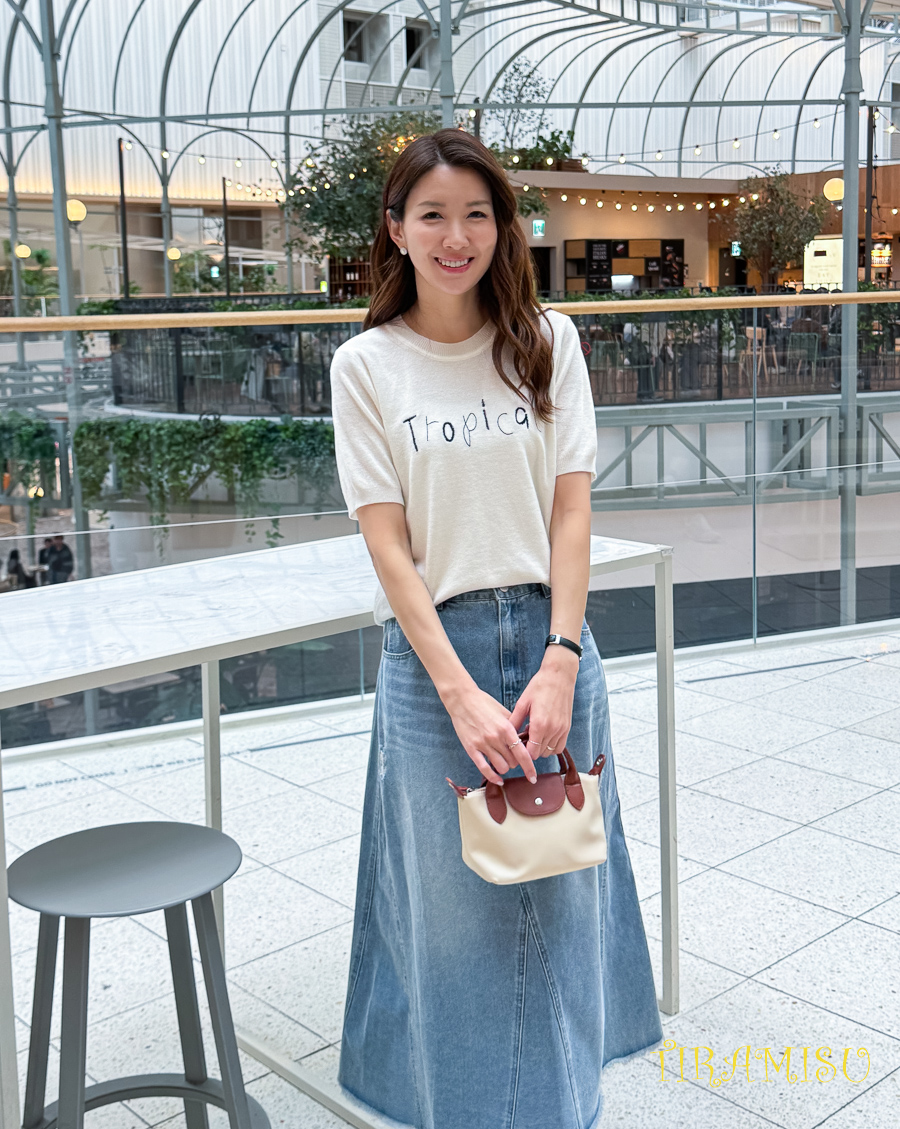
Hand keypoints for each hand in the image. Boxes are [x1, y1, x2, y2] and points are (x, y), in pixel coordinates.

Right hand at [443, 682, 537, 784]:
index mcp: (506, 728)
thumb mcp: (504, 712)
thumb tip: (526, 740)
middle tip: (513, 757)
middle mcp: (496, 738)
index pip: (522, 754)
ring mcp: (483, 744)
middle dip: (515, 762)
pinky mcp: (471, 749)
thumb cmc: (484, 704)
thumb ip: (515, 727)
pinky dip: (493, 777)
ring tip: (503, 760)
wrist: (462, 700)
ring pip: (501, 767)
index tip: (533, 776)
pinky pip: (484, 769)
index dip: (530, 768)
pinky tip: (498, 779)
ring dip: (505, 767)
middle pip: (513, 762)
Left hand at [508, 647, 578, 761]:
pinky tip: (544, 735)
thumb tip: (508, 734)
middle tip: (524, 737)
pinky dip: (551, 746)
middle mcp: (552, 730)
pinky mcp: (567, 727)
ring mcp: (562, 729)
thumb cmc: (539, 686)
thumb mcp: (523, 702)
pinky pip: (560, 746)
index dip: (523, 752)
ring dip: (541, 747)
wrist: (559, 676)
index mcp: (539, 724)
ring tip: (534, 734)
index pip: (531, 752)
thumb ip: (515, 721)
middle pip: (540, 753)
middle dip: (531, 749)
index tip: (517, 744)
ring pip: (550, 752)